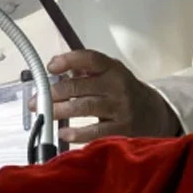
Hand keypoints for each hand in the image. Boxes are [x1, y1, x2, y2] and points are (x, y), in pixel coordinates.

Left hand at [30, 49, 181, 143]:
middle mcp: (117, 85)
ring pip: (84, 107)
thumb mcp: (110, 74)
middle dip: (54, 93)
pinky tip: (63, 133)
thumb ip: (85, 71)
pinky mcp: (123, 129)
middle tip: (36, 101)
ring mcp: (120, 108)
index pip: (89, 58)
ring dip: (60, 111)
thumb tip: (54, 71)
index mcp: (112, 68)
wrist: (156, 114)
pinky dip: (77, 133)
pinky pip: (96, 131)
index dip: (68, 60)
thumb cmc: (123, 91)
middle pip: (80, 86)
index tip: (50, 67)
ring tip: (44, 114)